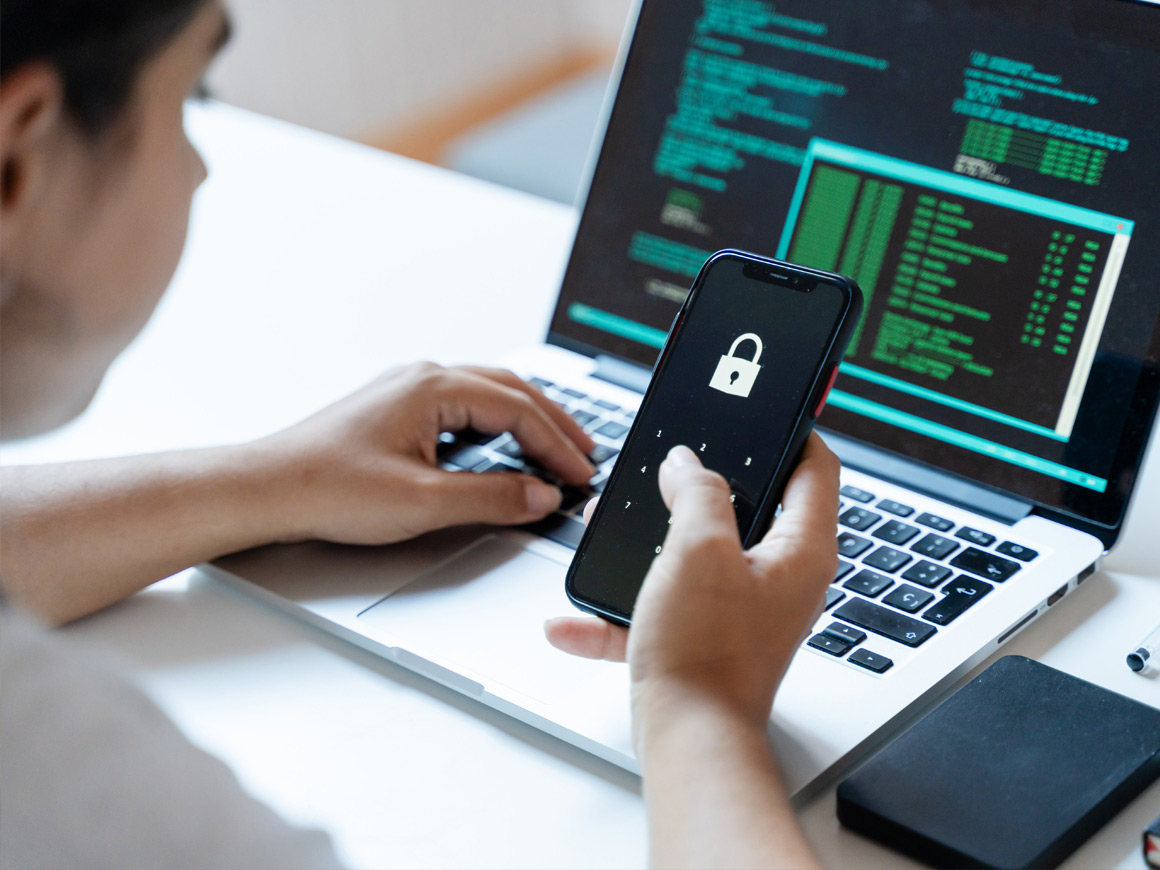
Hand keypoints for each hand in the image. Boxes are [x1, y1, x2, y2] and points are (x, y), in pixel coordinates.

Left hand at [249, 362, 594, 544]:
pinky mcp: (397, 408)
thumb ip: (491, 497)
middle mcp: (423, 377)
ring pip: (488, 394)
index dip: (556, 445)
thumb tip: (539, 495)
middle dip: (553, 424)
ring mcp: (408, 389)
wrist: (269, 488)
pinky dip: (497, 423)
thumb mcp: (422, 501)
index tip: (580, 474)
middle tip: (584, 455)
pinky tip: (504, 445)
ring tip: (556, 447)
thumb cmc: (329, 488)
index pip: (517, 410)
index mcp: (433, 387)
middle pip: (510, 391)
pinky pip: (463, 405)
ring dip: (526, 420)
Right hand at [545, 433, 838, 735]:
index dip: (791, 429)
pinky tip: (578, 619)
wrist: (688, 740)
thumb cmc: (706, 654)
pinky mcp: (709, 637)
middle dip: (703, 484)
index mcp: (800, 549)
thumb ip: (696, 492)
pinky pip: (665, 606)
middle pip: (752, 506)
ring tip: (617, 525)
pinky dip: (624, 609)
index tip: (764, 409)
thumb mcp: (698, 550)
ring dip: (655, 541)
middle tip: (675, 461)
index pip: (815, 467)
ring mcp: (745, 609)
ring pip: (700, 553)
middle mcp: (781, 577)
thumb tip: (688, 464)